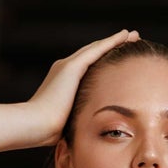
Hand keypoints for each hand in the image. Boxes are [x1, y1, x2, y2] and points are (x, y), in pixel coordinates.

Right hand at [24, 30, 139, 145]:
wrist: (34, 125)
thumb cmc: (47, 131)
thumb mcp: (66, 122)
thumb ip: (76, 119)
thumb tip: (85, 132)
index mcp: (63, 82)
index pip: (87, 68)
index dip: (103, 62)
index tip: (118, 62)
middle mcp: (65, 69)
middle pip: (93, 54)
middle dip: (111, 47)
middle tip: (129, 40)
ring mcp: (67, 66)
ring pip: (97, 48)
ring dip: (115, 40)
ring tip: (132, 35)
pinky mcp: (72, 67)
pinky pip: (97, 49)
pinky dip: (112, 41)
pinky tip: (125, 36)